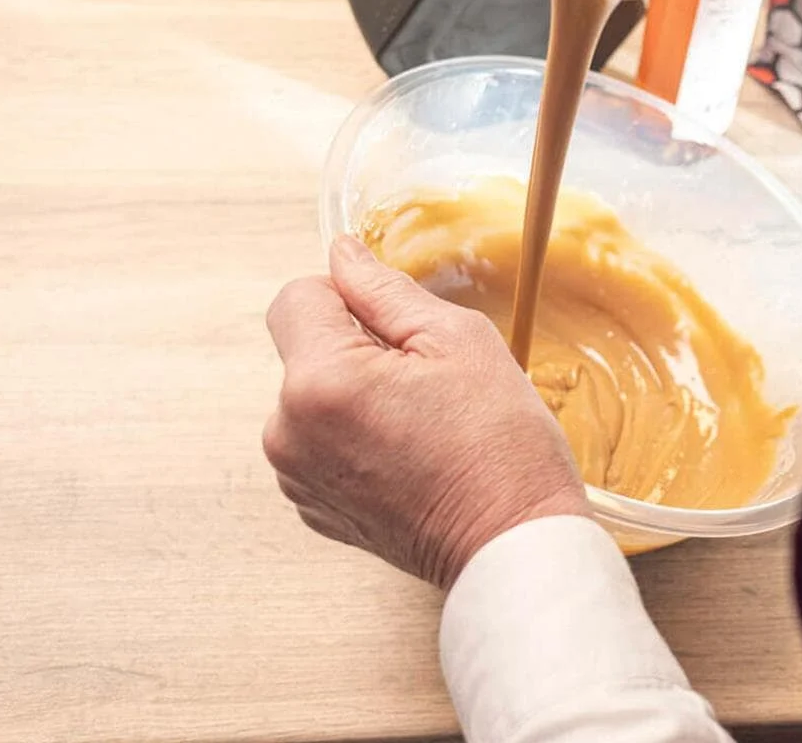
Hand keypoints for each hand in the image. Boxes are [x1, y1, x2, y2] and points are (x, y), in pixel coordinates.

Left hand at [263, 236, 588, 589]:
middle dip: (353, 349)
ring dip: (352, 394)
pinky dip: (353, 438)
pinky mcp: (312, 506)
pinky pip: (319, 443)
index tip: (396, 326)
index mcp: (319, 381)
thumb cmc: (499, 447)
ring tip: (418, 424)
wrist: (512, 545)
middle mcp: (289, 431)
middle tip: (423, 382)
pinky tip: (407, 456)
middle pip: (302, 349)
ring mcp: (296, 476)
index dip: (347, 297)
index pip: (296, 296)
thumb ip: (385, 290)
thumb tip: (343, 255)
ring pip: (312, 396)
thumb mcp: (457, 339)